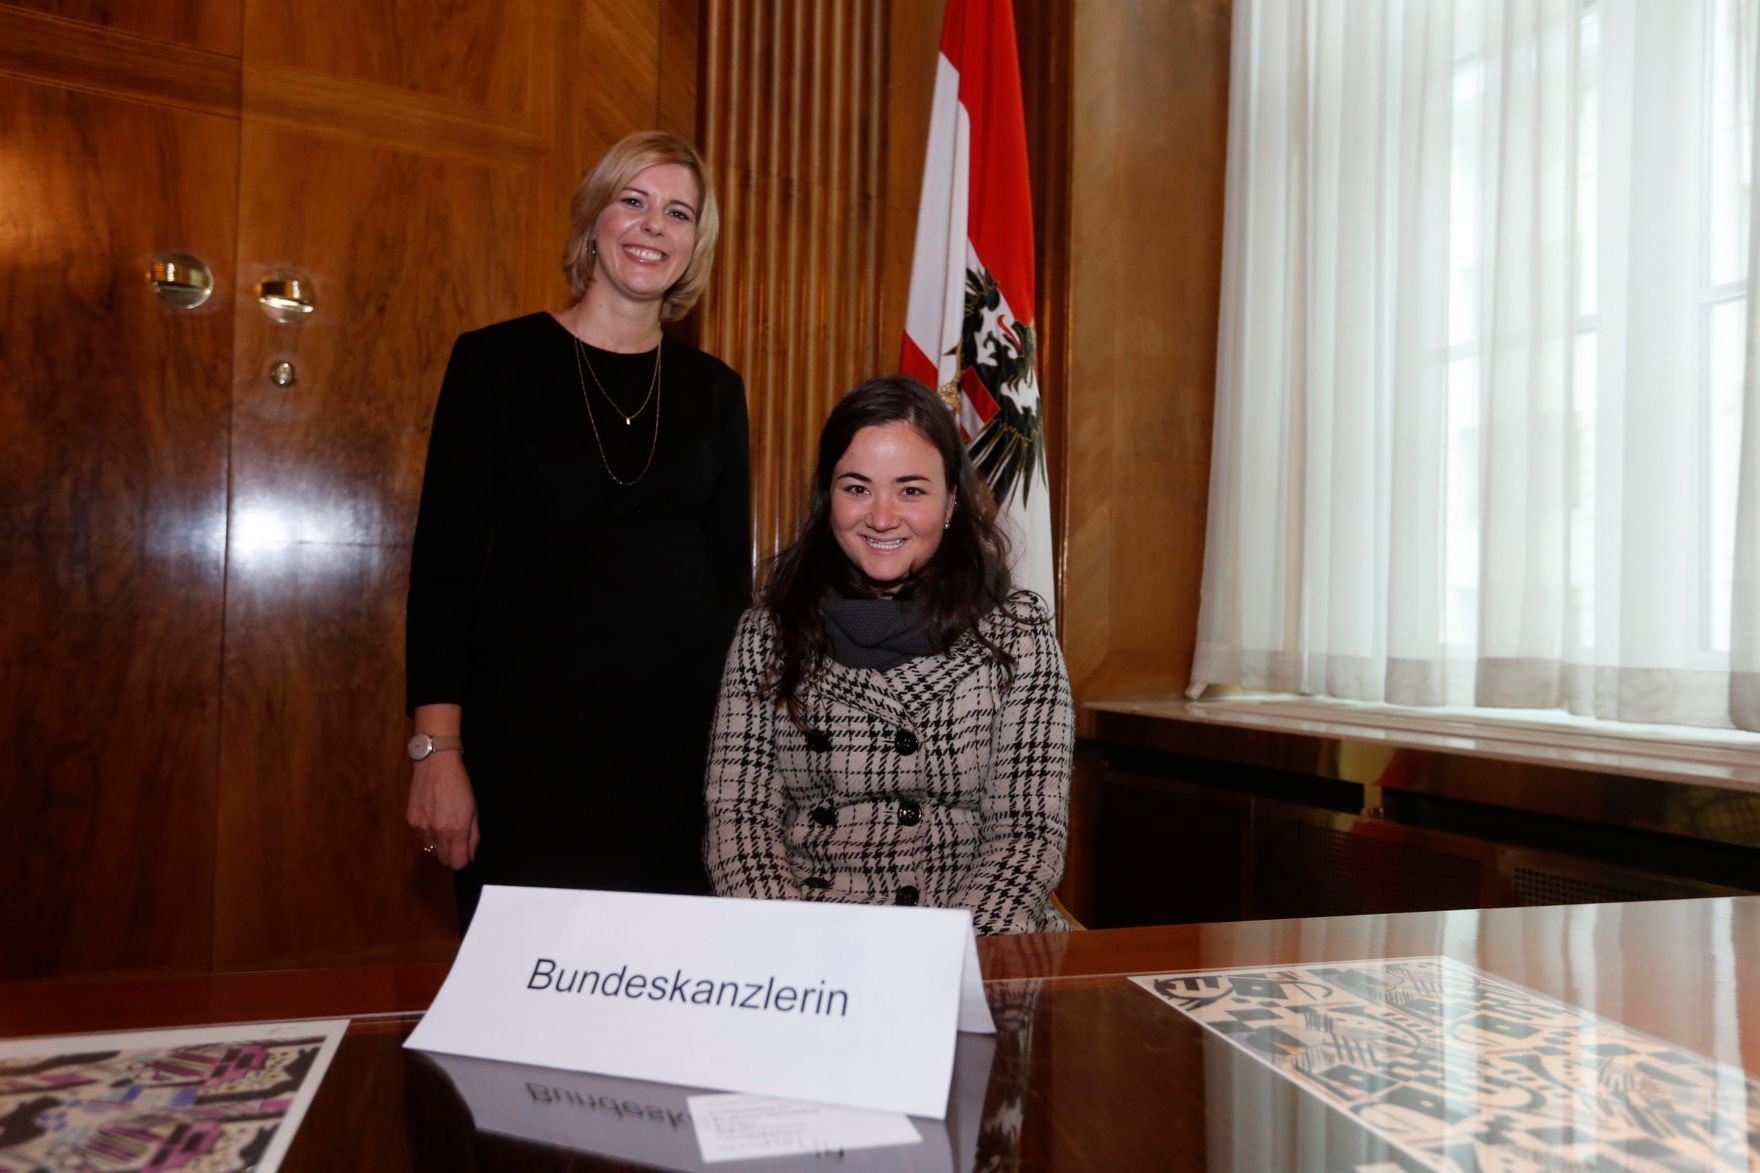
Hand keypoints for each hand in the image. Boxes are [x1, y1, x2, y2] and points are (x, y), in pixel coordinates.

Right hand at [408, 753, 478, 868]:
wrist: (436, 765)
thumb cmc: (459, 785)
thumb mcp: (474, 810)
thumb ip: (473, 836)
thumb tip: (471, 856)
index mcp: (457, 829)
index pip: (458, 863)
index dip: (463, 861)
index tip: (465, 854)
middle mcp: (438, 831)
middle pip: (444, 860)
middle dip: (451, 855)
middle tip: (456, 841)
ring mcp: (422, 827)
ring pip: (431, 851)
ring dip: (439, 845)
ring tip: (444, 827)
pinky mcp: (411, 821)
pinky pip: (421, 838)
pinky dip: (428, 835)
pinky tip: (433, 819)